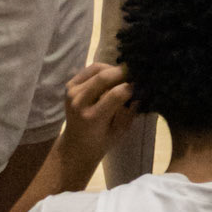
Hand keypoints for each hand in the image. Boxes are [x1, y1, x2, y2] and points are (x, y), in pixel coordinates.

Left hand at [57, 62, 133, 181]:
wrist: (76, 144)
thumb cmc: (102, 140)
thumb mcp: (120, 131)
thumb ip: (130, 111)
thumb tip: (141, 90)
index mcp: (93, 118)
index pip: (116, 94)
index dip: (131, 87)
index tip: (141, 86)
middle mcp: (79, 102)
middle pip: (104, 77)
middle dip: (124, 72)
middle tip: (137, 73)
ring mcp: (72, 92)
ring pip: (98, 69)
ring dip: (114, 69)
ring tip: (125, 75)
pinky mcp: (70, 85)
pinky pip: (90, 69)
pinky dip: (104, 68)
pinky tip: (112, 75)